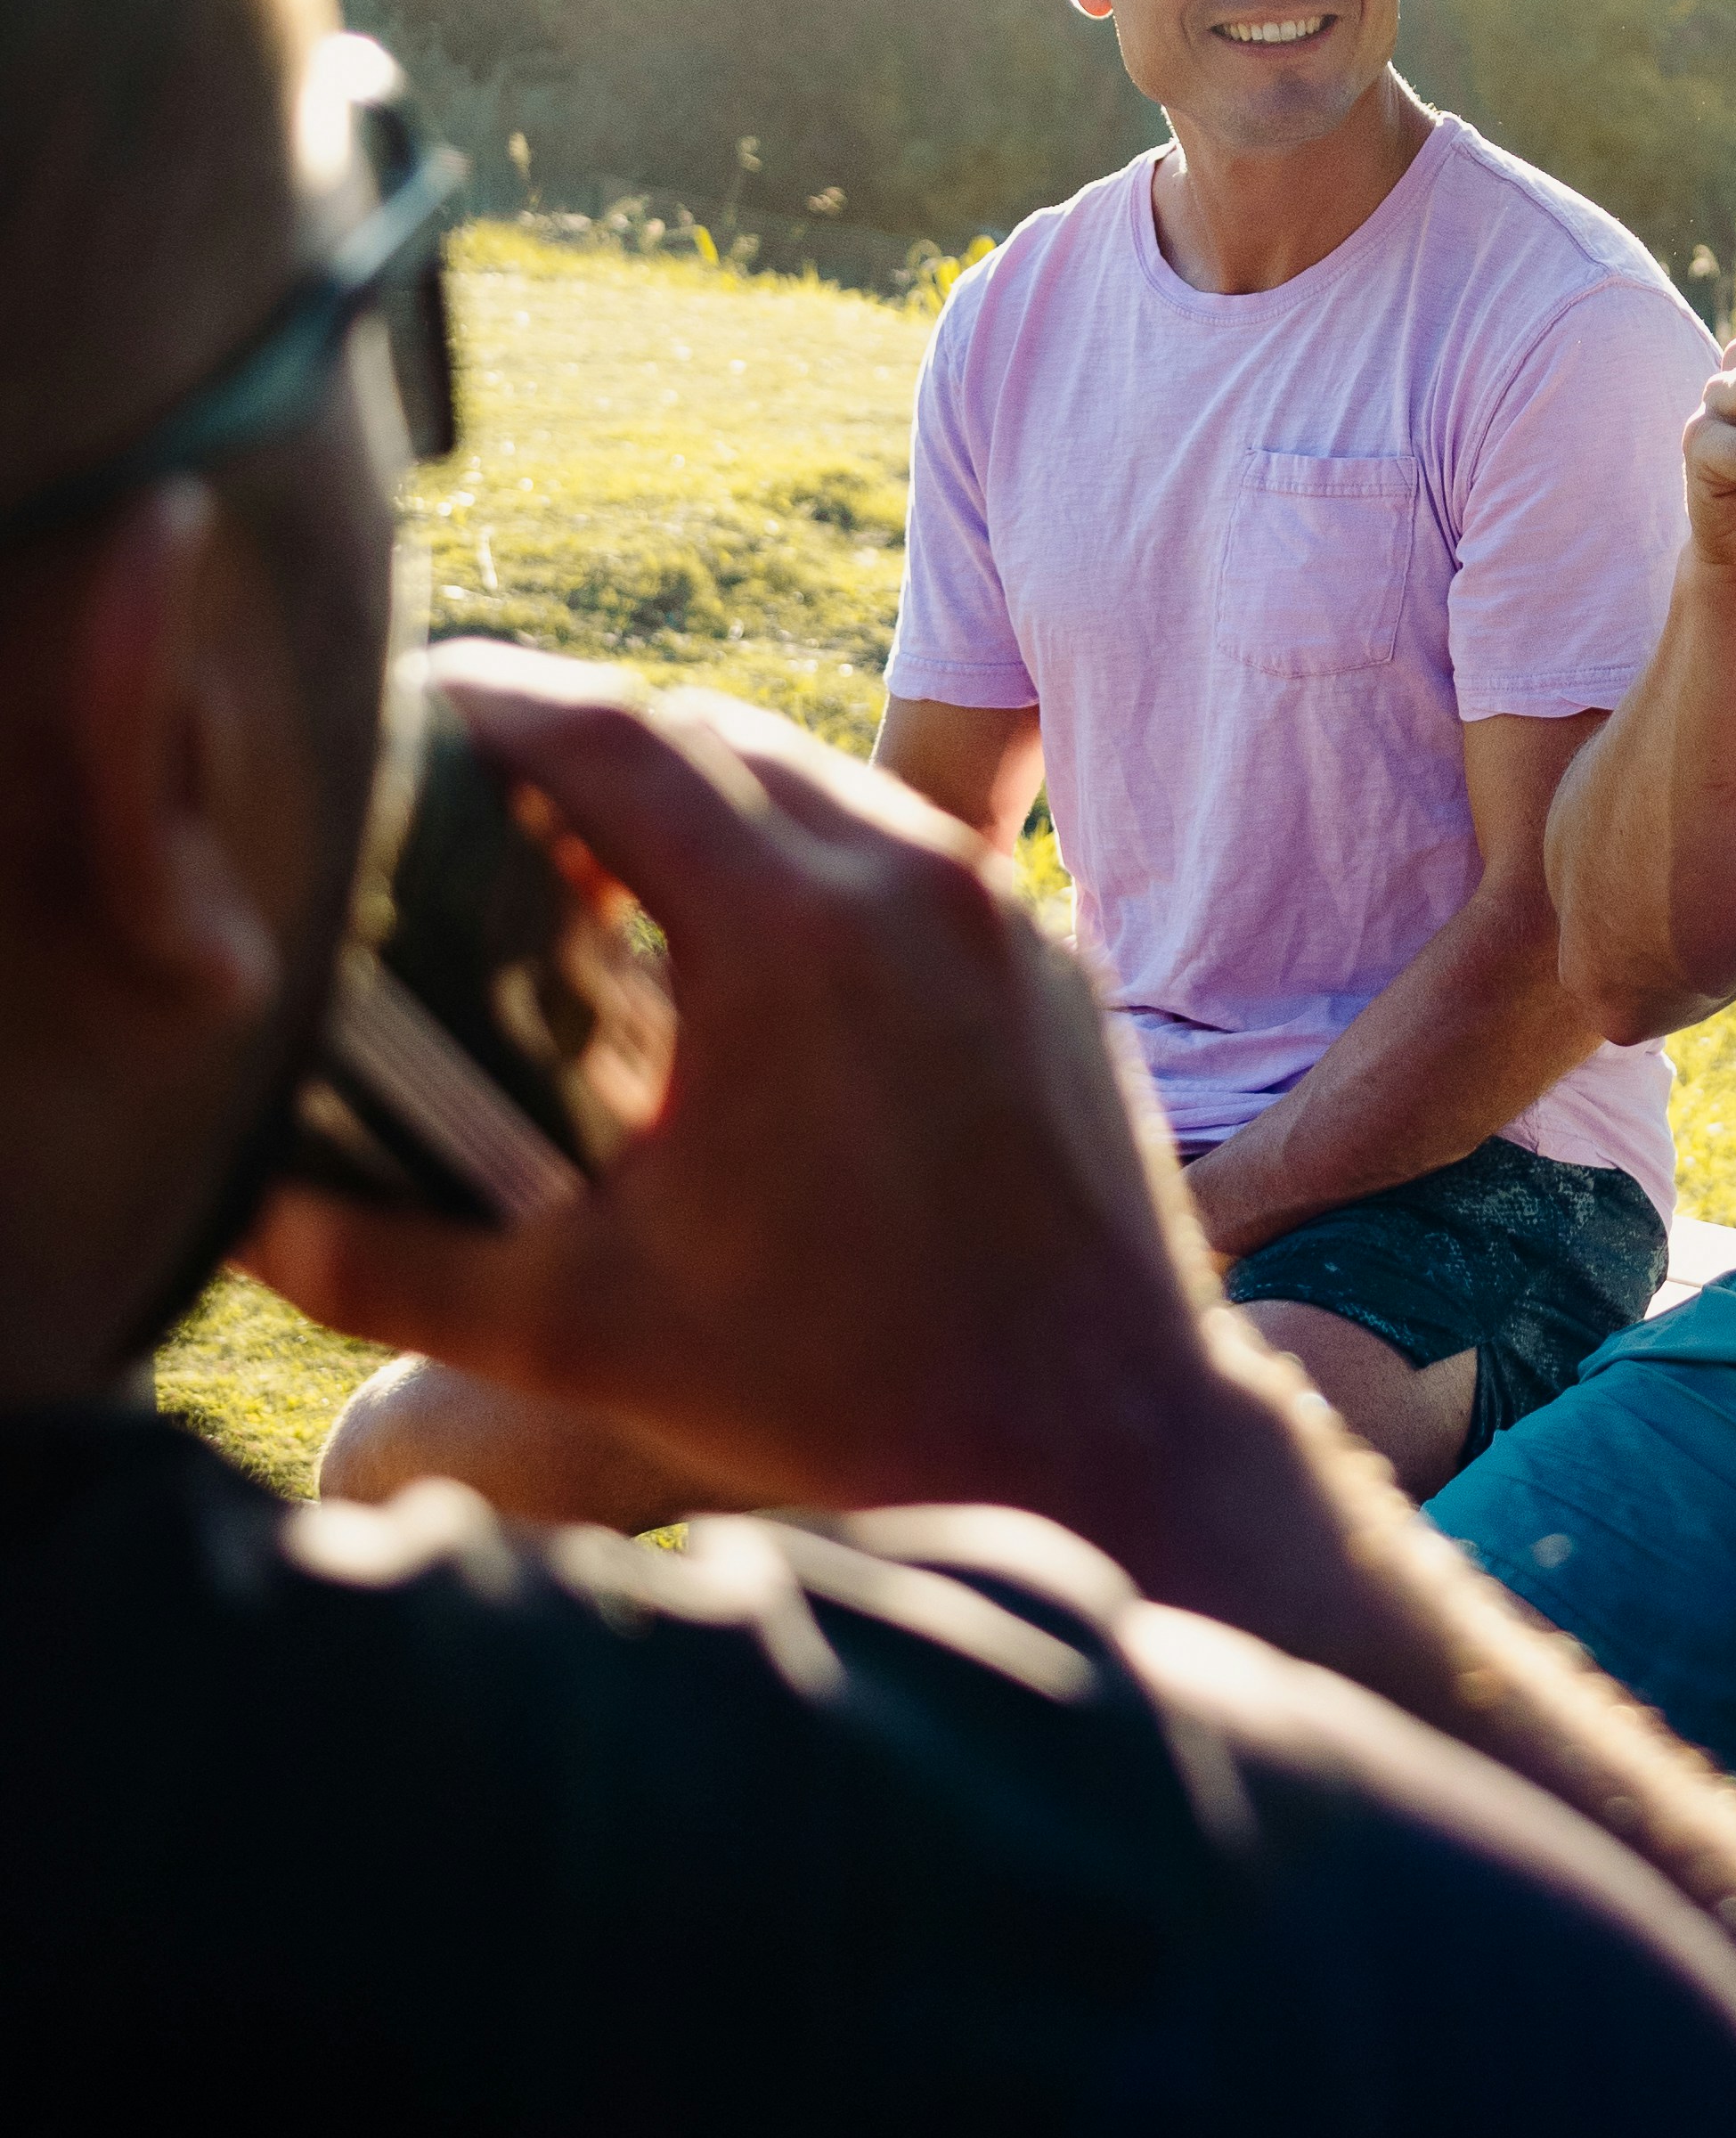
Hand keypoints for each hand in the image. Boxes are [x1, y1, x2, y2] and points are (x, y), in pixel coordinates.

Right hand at [244, 648, 1211, 1529]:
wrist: (1096, 1435)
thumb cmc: (844, 1393)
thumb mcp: (580, 1331)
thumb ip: (384, 1264)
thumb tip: (237, 1205)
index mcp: (790, 932)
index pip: (605, 737)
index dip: (486, 702)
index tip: (404, 707)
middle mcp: (908, 882)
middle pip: (705, 737)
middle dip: (579, 752)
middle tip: (472, 803)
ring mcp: (995, 912)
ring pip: (812, 783)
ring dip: (692, 806)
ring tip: (584, 880)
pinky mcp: (1047, 958)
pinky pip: (900, 855)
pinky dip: (798, 864)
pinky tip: (730, 959)